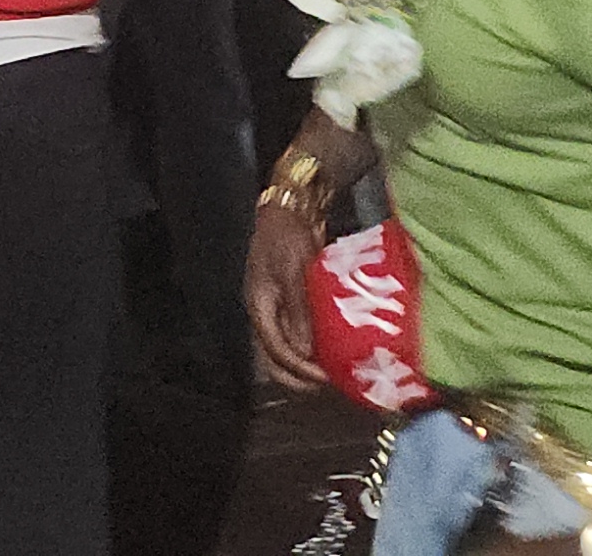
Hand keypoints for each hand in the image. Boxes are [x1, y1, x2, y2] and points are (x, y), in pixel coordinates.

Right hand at [245, 192, 328, 395]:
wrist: (288, 208)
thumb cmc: (287, 235)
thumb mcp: (294, 269)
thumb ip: (299, 309)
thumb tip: (306, 352)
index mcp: (260, 306)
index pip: (275, 350)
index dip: (299, 370)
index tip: (325, 378)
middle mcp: (264, 313)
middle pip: (274, 359)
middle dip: (298, 377)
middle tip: (329, 383)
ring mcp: (275, 308)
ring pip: (284, 350)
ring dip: (304, 365)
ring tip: (332, 371)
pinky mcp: (288, 303)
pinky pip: (295, 334)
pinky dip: (310, 347)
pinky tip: (329, 349)